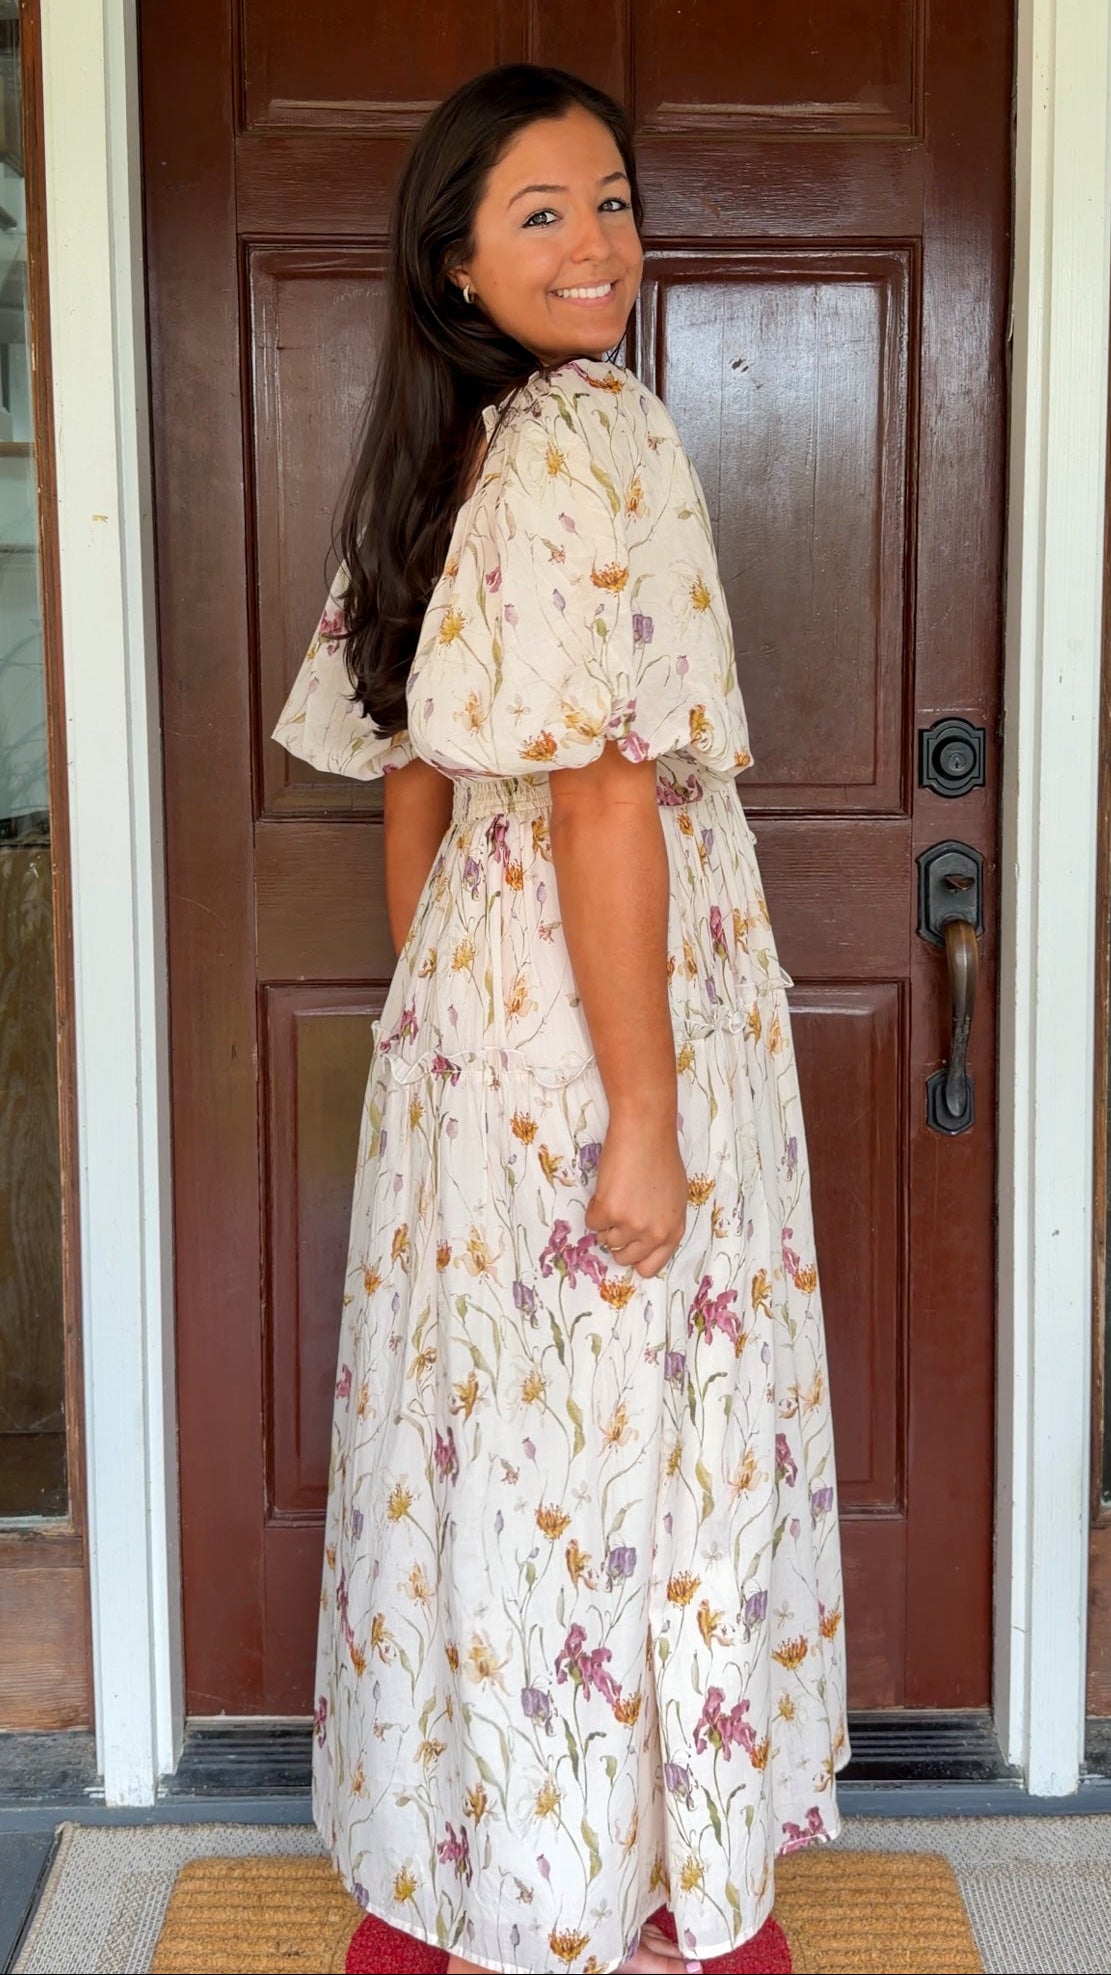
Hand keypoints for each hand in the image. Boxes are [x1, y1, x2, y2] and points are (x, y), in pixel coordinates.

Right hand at [584, 1120, 688, 1278]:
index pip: (650, 1266)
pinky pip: (591, 1222)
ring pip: (606, 1240)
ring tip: (615, 1194)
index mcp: (673, 1231)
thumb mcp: (674, 1197)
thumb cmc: (661, 1157)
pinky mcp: (609, 1211)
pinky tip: (607, 1187)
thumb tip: (642, 1237)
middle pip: (624, 1258)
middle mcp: (654, 1233)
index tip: (628, 1247)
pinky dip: (593, 1207)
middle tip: (617, 1216)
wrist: (645, 1132)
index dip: (636, 1258)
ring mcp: (631, 1224)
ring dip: (606, 1221)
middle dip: (617, 1240)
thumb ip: (661, 1222)